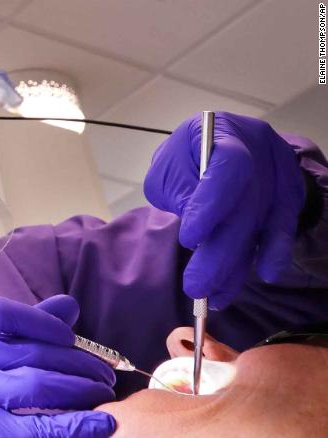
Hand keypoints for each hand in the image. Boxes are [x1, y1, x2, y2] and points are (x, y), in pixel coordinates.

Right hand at [0, 295, 115, 437]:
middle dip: (76, 362)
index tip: (70, 337)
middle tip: (104, 376)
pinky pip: (35, 429)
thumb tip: (70, 306)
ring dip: (80, 388)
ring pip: (34, 385)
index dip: (42, 321)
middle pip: (25, 352)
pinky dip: (72, 425)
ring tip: (103, 395)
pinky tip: (98, 424)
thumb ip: (18, 329)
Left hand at [144, 112, 304, 308]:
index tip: (190, 240)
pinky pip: (283, 226)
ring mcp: (279, 171)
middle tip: (197, 287)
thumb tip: (198, 235)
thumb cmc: (184, 160)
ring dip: (239, 264)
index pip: (227, 166)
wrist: (213, 147)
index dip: (211, 204)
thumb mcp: (168, 169)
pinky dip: (273, 253)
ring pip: (262, 221)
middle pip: (245, 204)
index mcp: (222, 132)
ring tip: (216, 296)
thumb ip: (179, 193)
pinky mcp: (289, 193)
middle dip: (219, 251)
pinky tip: (263, 275)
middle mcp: (259, 147)